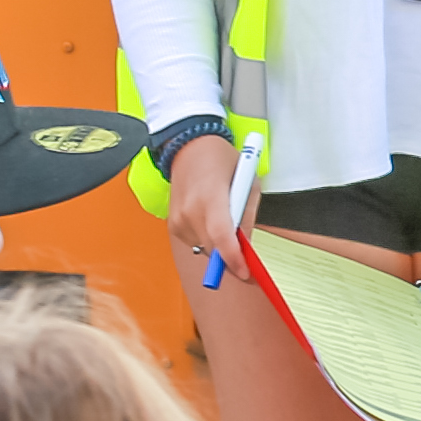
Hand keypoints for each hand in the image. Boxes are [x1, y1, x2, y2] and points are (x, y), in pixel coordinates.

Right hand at [167, 133, 244, 275]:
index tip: (245, 272)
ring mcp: (178, 219)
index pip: (221, 236)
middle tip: (246, 259)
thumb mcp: (247, 182)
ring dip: (218, 246)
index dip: (233, 258)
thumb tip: (247, 246)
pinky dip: (206, 239)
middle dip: (231, 258)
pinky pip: (194, 243)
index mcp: (211, 197)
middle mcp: (190, 210)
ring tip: (224, 221)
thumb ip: (248, 216)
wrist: (188, 148)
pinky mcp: (172, 225)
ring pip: (204, 249)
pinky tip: (209, 220)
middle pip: (213, 249)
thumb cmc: (221, 161)